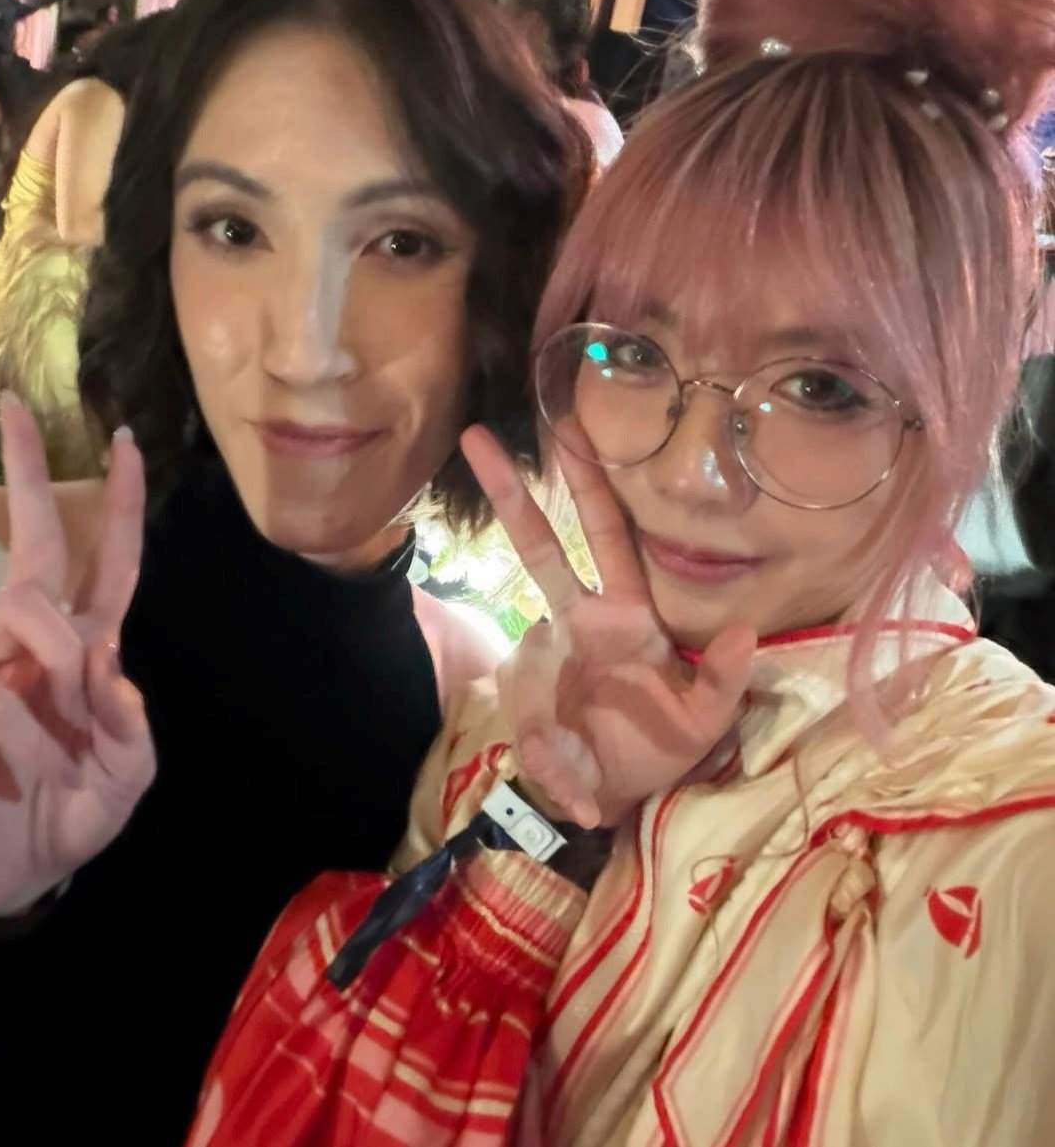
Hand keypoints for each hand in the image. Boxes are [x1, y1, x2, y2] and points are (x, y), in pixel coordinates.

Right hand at [0, 396, 151, 917]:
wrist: (9, 877)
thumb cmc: (71, 818)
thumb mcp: (126, 778)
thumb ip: (128, 724)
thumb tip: (107, 659)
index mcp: (89, 654)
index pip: (107, 566)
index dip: (119, 509)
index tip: (126, 444)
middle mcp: (37, 647)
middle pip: (35, 550)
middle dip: (29, 478)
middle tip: (14, 408)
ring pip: (24, 620)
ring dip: (55, 686)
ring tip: (59, 760)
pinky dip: (25, 740)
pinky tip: (9, 773)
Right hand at [461, 423, 754, 829]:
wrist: (612, 796)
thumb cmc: (660, 744)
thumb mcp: (706, 718)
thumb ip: (725, 678)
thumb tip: (743, 632)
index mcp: (626, 610)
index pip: (605, 534)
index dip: (589, 481)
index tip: (570, 424)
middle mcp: (578, 620)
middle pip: (539, 545)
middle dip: (509, 492)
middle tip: (477, 435)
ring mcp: (544, 658)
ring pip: (525, 660)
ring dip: (535, 695)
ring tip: (567, 751)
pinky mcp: (526, 707)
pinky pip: (537, 731)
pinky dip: (560, 764)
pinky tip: (587, 796)